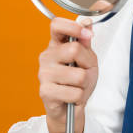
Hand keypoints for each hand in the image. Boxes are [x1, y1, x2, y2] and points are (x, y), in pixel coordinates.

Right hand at [38, 9, 102, 132]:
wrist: (71, 107)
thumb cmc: (78, 81)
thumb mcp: (87, 58)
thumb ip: (86, 42)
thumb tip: (87, 25)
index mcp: (56, 44)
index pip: (56, 25)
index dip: (73, 27)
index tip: (86, 35)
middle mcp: (47, 56)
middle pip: (73, 49)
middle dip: (87, 64)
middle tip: (83, 71)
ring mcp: (44, 73)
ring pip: (78, 75)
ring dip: (84, 83)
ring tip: (77, 86)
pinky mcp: (45, 91)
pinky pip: (74, 92)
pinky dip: (79, 96)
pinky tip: (71, 96)